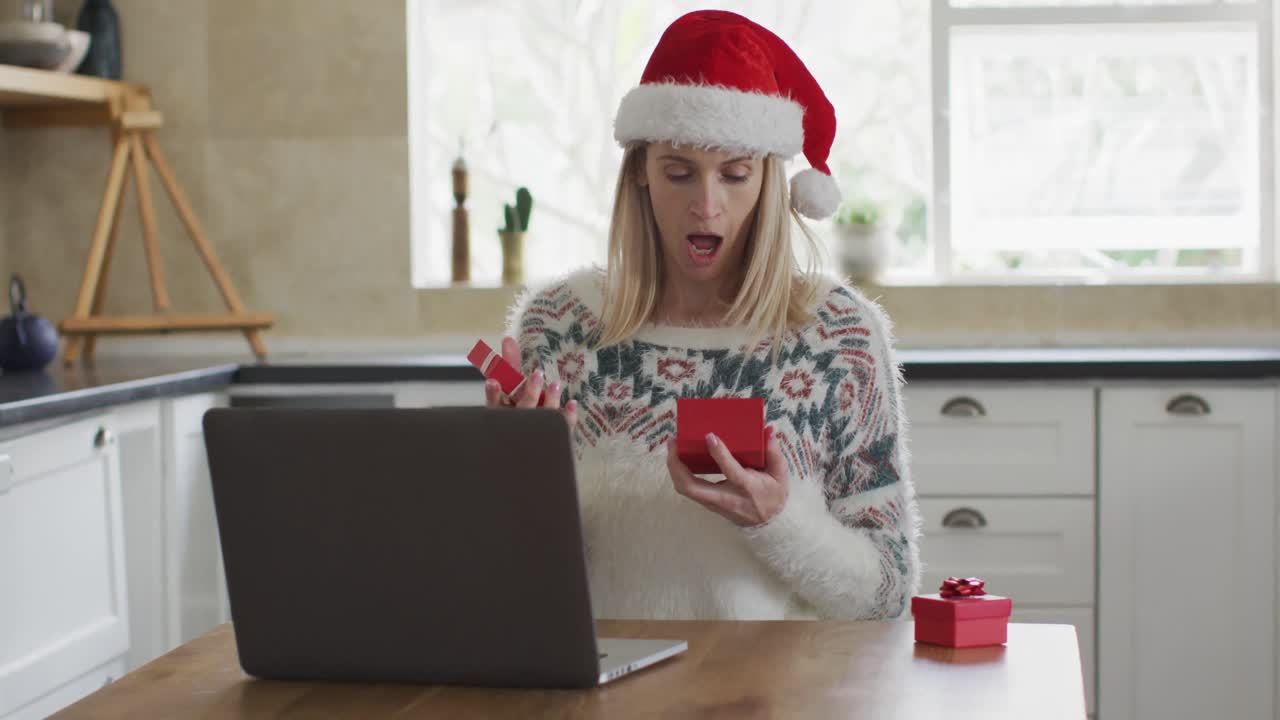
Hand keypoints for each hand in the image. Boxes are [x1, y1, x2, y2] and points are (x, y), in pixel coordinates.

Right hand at [483, 336, 578, 429]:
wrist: (536, 445)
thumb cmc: (522, 411)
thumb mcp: (514, 389)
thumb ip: (511, 365)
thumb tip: (508, 340)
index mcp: (504, 412)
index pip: (495, 403)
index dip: (493, 394)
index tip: (493, 382)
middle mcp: (519, 423)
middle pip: (522, 409)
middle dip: (529, 393)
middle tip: (537, 374)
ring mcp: (536, 432)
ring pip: (543, 418)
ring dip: (550, 400)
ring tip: (555, 384)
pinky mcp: (554, 436)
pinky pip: (563, 428)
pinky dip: (568, 416)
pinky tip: (572, 403)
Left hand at [666, 426, 788, 527]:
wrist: (768, 524)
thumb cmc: (773, 495)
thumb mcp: (780, 475)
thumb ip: (774, 452)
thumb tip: (768, 430)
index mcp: (746, 487)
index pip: (730, 471)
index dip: (719, 454)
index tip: (709, 436)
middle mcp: (726, 497)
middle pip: (691, 486)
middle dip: (676, 464)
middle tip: (673, 441)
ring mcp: (714, 503)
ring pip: (685, 489)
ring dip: (674, 467)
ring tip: (672, 445)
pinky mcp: (708, 503)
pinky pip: (688, 489)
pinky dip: (679, 473)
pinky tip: (677, 457)